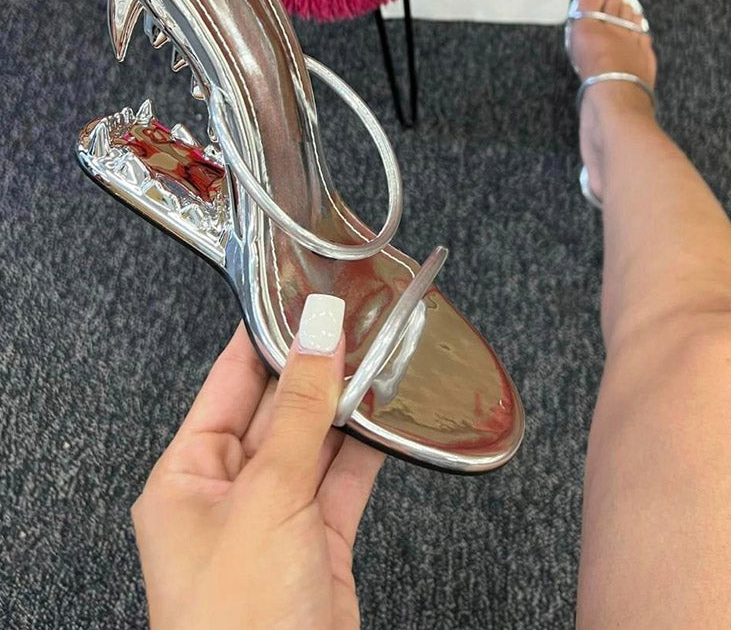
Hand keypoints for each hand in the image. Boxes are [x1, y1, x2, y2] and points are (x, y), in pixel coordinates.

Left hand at [132, 294, 384, 629]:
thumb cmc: (239, 622)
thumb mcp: (268, 496)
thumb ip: (301, 410)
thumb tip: (318, 332)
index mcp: (186, 476)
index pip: (226, 382)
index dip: (263, 336)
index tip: (298, 295)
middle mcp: (226, 494)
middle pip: (274, 409)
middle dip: (312, 368)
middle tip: (351, 320)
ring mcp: (274, 519)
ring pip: (313, 442)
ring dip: (343, 406)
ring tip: (375, 356)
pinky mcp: (316, 544)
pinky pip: (341, 480)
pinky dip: (364, 449)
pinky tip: (383, 417)